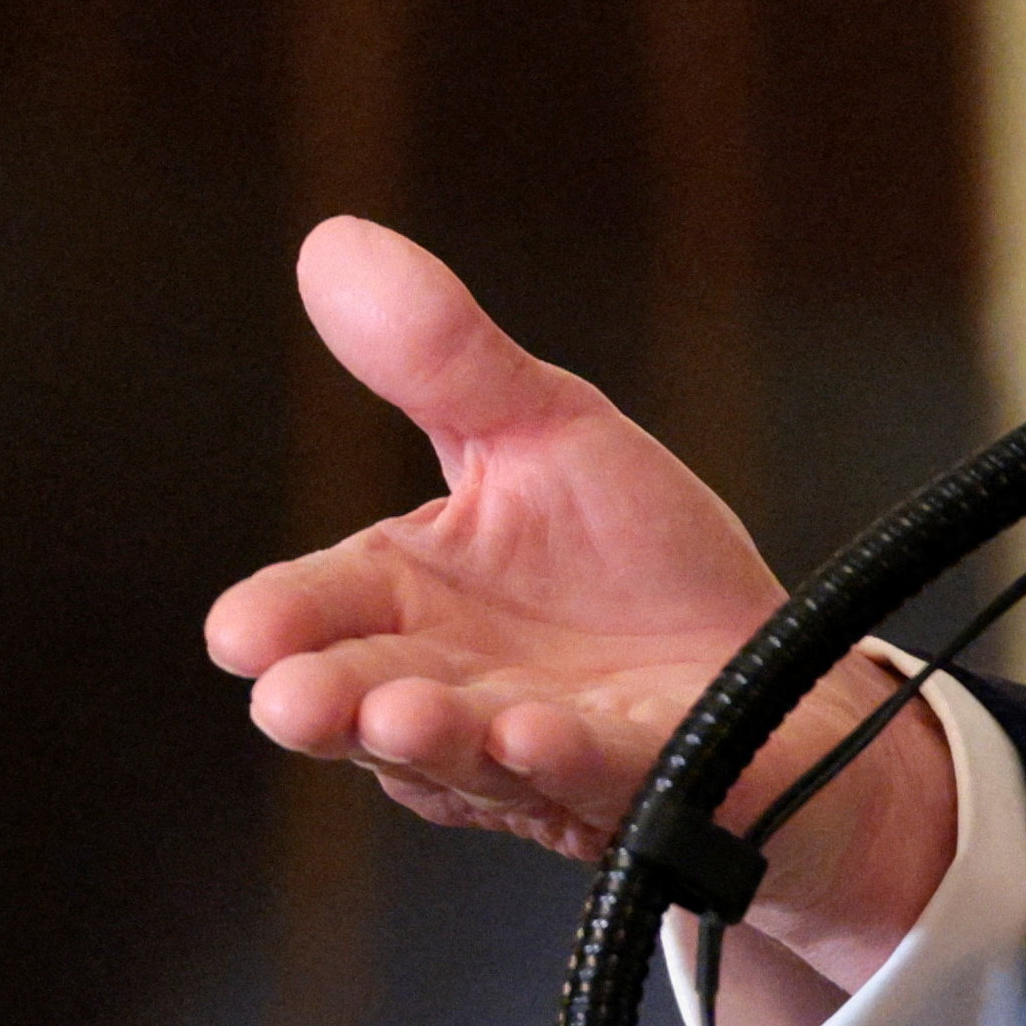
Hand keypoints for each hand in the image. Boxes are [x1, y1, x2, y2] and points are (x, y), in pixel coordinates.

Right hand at [204, 218, 958, 1001]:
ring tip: (403, 713)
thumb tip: (335, 241)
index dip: (279, 623)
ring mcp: (535, 753)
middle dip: (327, 702)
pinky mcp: (638, 783)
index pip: (318, 612)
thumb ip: (444, 359)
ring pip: (462, 757)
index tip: (245, 632)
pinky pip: (588, 776)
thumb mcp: (546, 434)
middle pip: (362, 701)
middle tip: (297, 697)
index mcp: (410, 602)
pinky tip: (537, 733)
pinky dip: (559, 759)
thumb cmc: (637, 565)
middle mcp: (451, 688)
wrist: (780, 666)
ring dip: (432, 739)